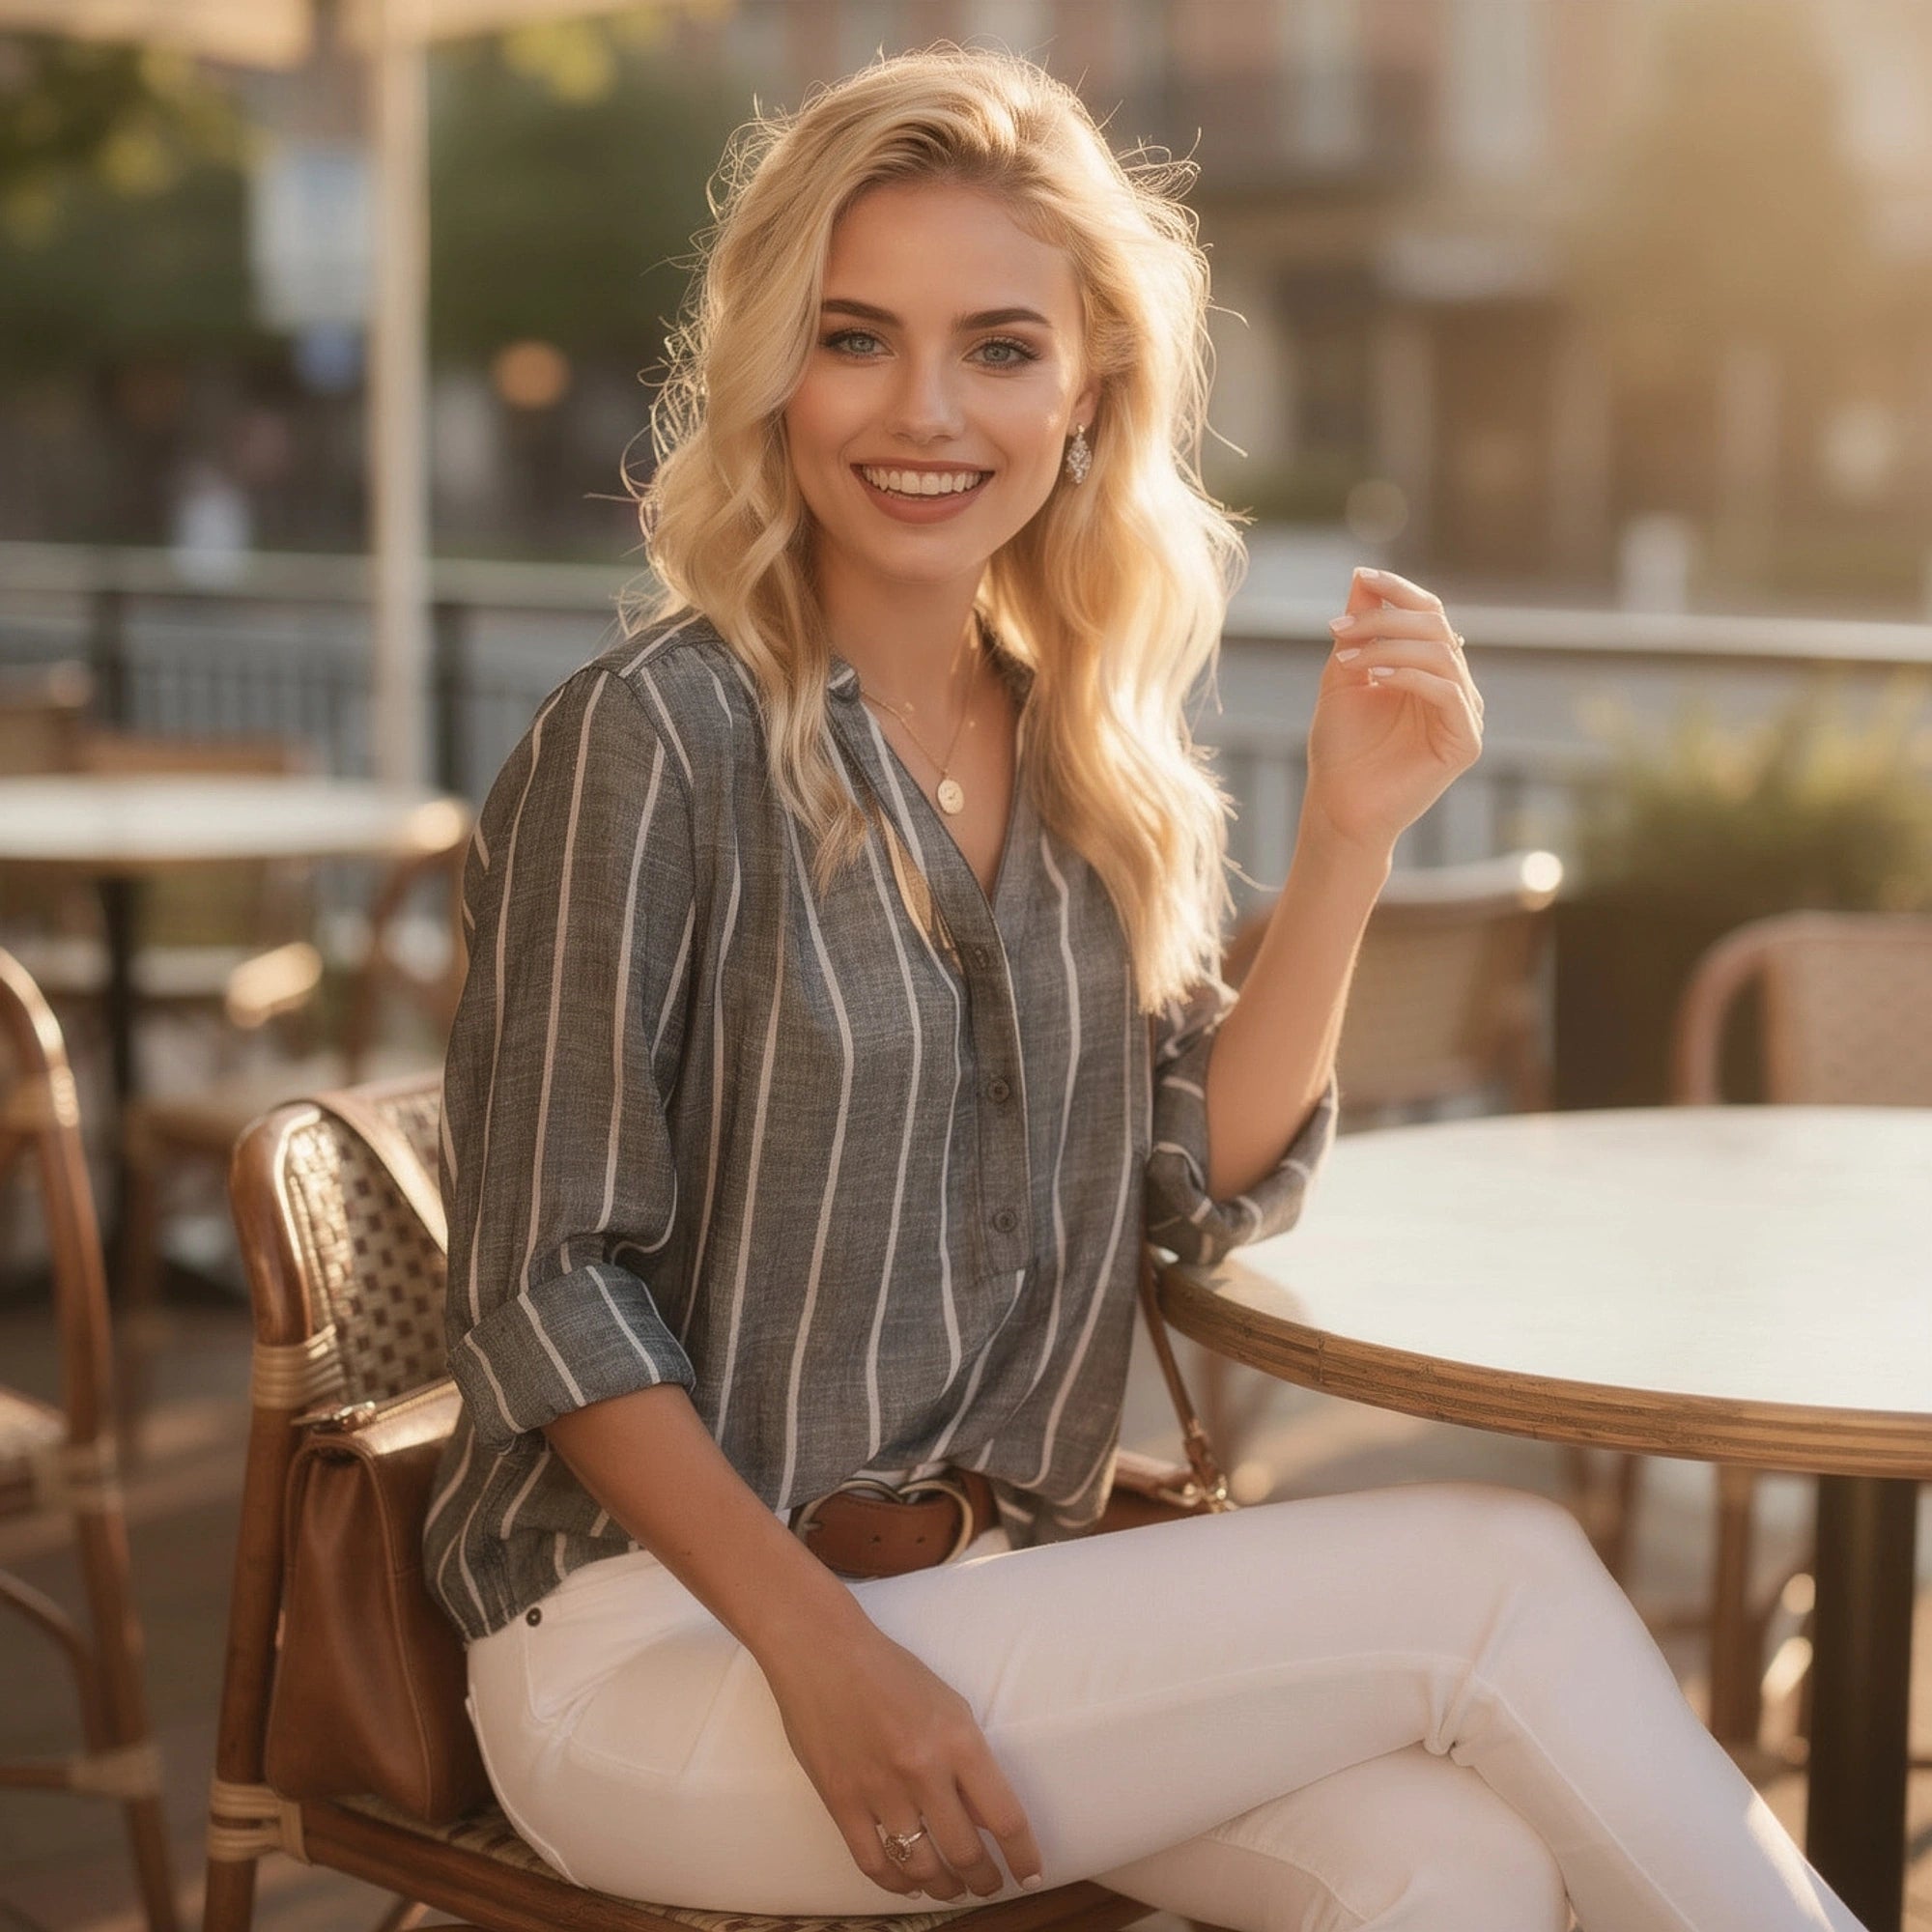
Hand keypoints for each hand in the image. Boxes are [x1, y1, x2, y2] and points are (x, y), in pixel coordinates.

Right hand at [758, 1613, 1042, 1902]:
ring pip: (921, 1868)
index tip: (1030, 1875)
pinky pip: (874, 1862)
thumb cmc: (891, 1671)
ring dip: (943, 1887)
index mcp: (958, 1740)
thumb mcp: (948, 1705)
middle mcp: (923, 1770)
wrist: (822, 1651)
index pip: (1005, 1817)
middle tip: (988, 1885)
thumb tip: (986, 1818)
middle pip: (965, 1852)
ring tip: (952, 1888)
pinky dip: (896, 1883)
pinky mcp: (841, 1802)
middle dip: (984, 1880)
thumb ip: (969, 1761)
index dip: (1023, 1856)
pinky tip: (909, 1883)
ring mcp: (879, 1790)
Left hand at [1303, 566, 1483, 855]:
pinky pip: (1446, 691)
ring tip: (1347, 658)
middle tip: (1338, 628)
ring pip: (1441, 653)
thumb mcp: (1344, 675)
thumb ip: (1358, 629)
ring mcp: (1464, 714)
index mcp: (1429, 669)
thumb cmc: (1340, 748)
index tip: (1362, 575)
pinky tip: (1374, 676)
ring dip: (1389, 645)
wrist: (1339, 807)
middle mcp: (1453, 686)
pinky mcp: (1466, 742)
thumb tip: (1363, 575)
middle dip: (1385, 618)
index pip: (1429, 613)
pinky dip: (1409, 675)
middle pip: (1436, 626)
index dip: (1399, 590)